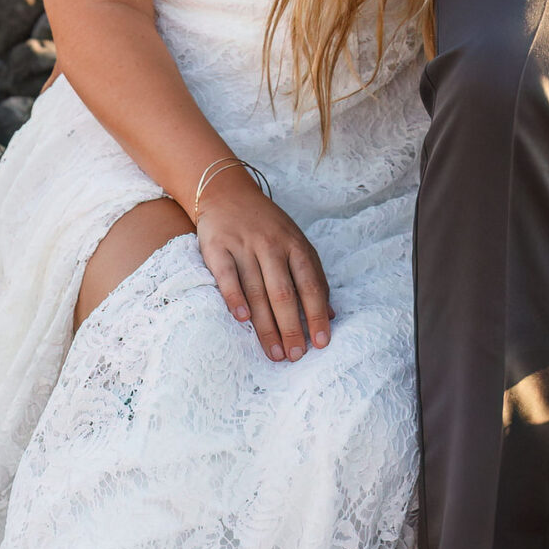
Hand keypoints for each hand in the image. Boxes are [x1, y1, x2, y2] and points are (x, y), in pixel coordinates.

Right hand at [196, 167, 331, 362]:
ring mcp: (244, 246)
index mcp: (295, 245)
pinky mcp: (217, 248)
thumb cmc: (267, 226)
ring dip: (266, 325)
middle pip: (284, 293)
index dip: (316, 315)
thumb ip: (313, 277)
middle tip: (296, 355)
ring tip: (275, 352)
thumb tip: (331, 315)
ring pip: (257, 291)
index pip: (311, 285)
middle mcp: (271, 245)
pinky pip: (227, 276)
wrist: (226, 193)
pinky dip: (234, 298)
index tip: (321, 343)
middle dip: (292, 328)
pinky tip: (242, 320)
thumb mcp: (296, 244)